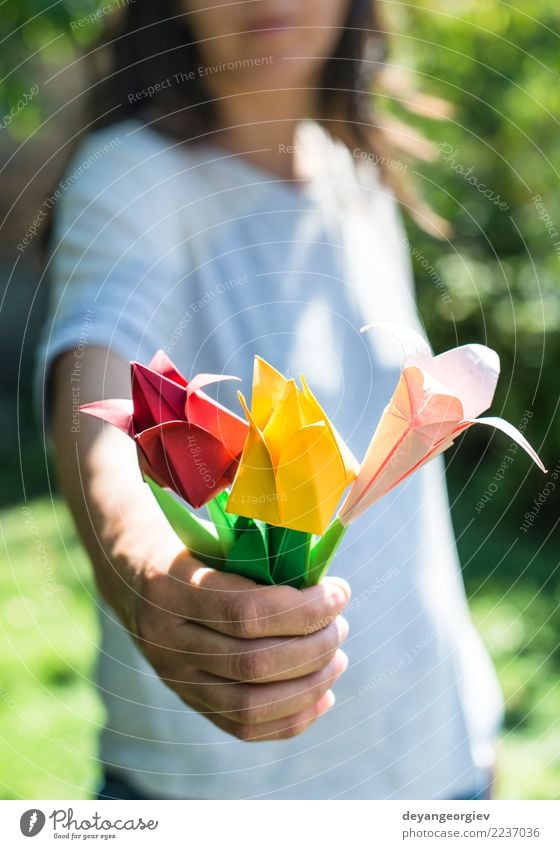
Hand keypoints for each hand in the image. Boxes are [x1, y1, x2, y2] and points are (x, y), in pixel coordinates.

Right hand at [133, 551, 349, 740]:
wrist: (128, 573)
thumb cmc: (187, 544)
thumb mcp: (211, 536)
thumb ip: (259, 557)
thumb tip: (326, 587)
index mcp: (169, 587)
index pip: (245, 612)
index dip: (302, 609)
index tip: (338, 593)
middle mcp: (165, 639)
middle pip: (252, 663)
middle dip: (312, 647)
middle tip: (341, 625)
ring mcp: (173, 677)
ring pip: (250, 704)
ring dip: (309, 684)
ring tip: (338, 657)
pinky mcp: (187, 700)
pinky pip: (243, 727)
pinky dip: (292, 718)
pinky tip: (323, 696)